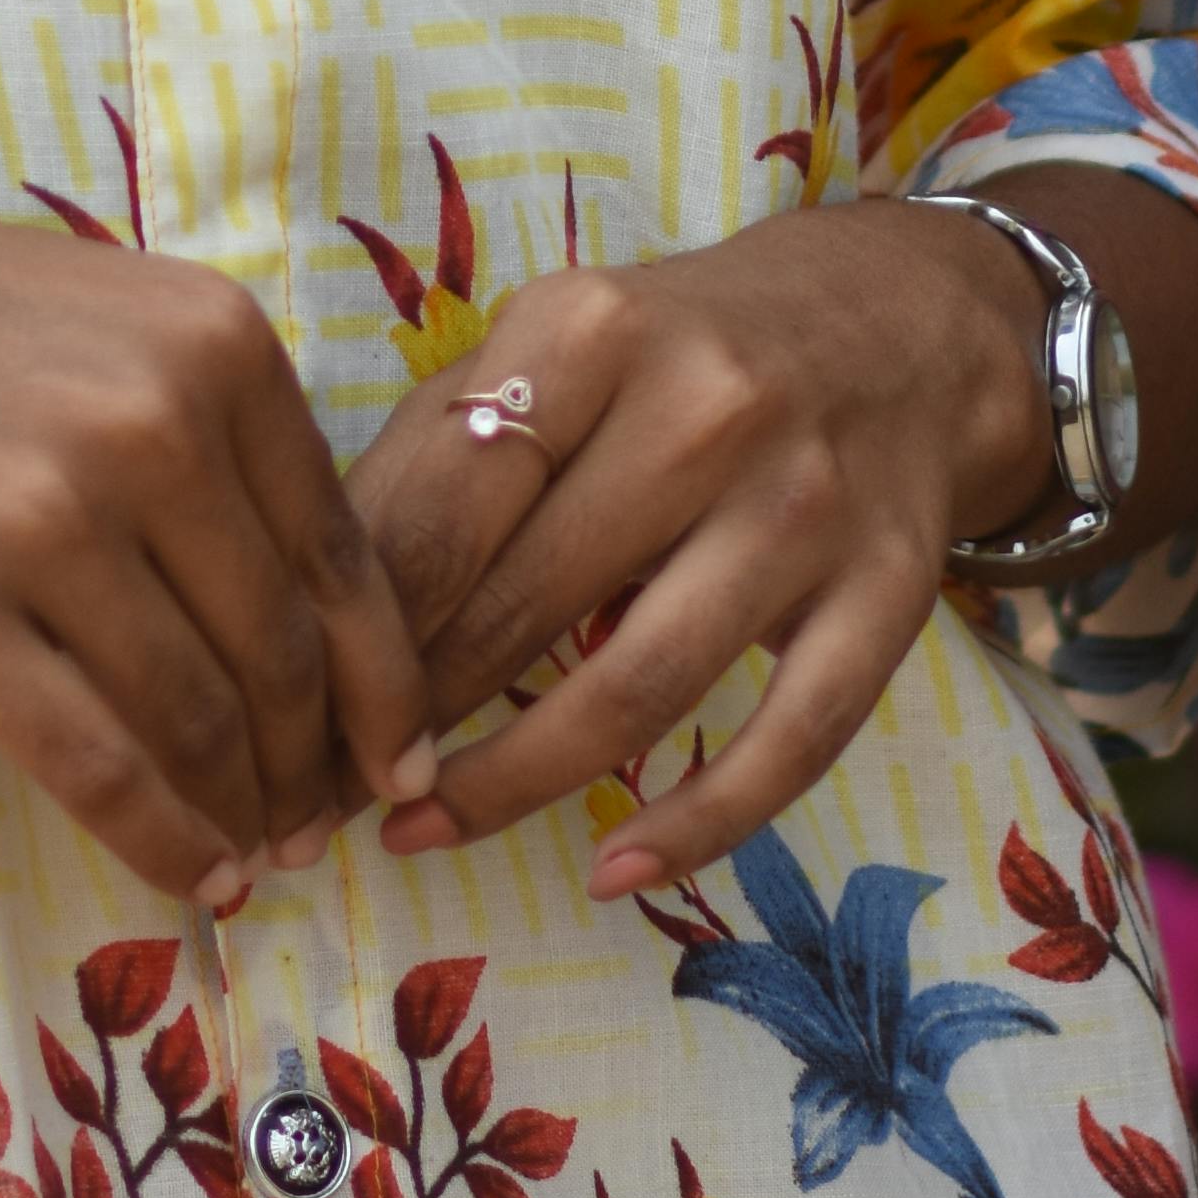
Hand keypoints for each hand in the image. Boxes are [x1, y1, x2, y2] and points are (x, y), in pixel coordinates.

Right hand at [0, 167, 438, 909]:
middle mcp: (151, 422)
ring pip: (196, 719)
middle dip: (311, 767)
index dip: (382, 686)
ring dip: (241, 814)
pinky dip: (164, 842)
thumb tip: (314, 615)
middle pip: (279, 651)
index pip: (342, 555)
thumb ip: (213, 429)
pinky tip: (193, 877)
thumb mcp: (99, 318)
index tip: (397, 760)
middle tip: (315, 829)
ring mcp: (45, 518)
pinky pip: (97, 765)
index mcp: (212, 340)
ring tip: (251, 856)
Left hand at [339, 202, 1047, 893]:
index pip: (447, 506)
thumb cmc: (681, 349)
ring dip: (515, 782)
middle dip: (417, 715)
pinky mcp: (890, 594)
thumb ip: (444, 450)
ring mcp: (808, 507)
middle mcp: (708, 408)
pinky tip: (608, 873)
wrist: (899, 324)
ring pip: (640, 683)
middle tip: (333, 796)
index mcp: (596, 330)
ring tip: (423, 833)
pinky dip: (693, 827)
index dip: (360, 627)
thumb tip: (318, 601)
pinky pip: (786, 746)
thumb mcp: (557, 345)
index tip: (298, 710)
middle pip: (528, 598)